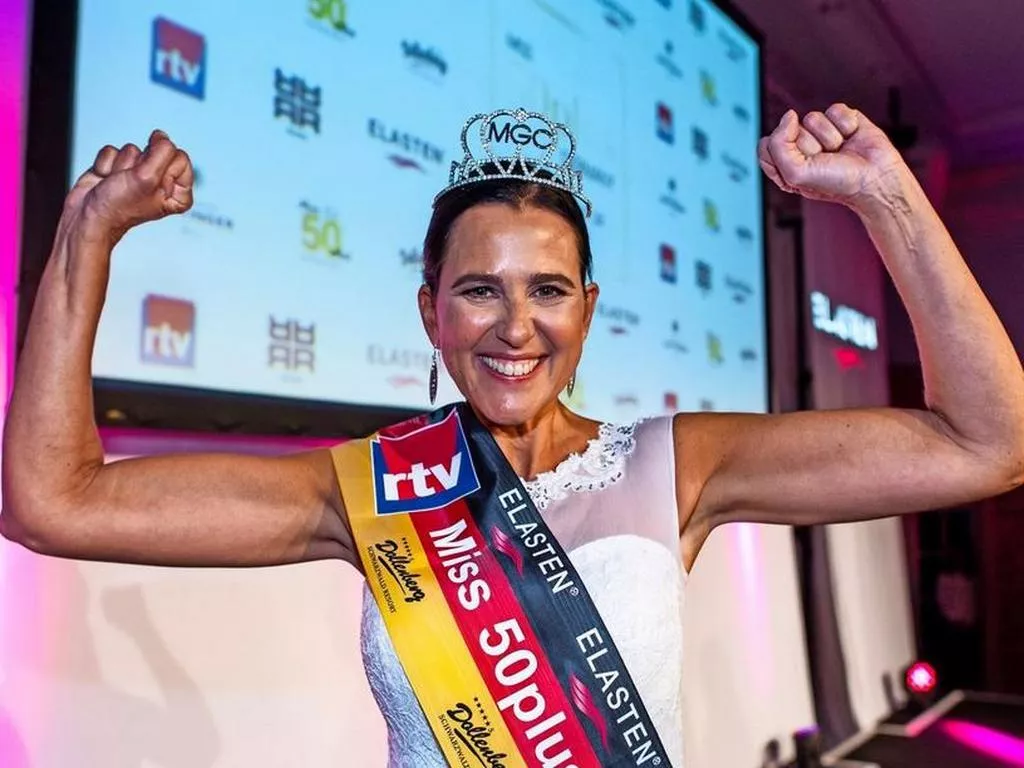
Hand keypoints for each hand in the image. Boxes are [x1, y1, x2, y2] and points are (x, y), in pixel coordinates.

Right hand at [64, 130, 193, 243]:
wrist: (88, 217)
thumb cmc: (120, 206)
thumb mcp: (149, 177)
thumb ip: (162, 151)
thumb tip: (161, 135)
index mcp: (180, 191)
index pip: (180, 158)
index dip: (159, 166)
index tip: (148, 183)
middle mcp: (162, 182)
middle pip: (155, 150)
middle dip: (137, 164)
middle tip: (130, 183)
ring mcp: (139, 174)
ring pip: (132, 150)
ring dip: (120, 165)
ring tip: (116, 183)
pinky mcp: (119, 168)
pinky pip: (113, 150)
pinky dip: (106, 164)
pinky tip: (105, 179)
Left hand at [758, 104, 906, 210]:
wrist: (875, 180)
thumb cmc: (835, 183)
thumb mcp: (794, 174)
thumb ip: (778, 144)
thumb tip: (790, 115)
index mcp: (785, 164)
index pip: (765, 145)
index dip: (782, 152)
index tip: (800, 167)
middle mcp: (801, 147)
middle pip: (790, 130)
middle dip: (809, 146)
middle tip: (826, 160)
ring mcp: (822, 132)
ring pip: (812, 118)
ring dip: (829, 137)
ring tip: (841, 151)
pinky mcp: (843, 119)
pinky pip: (835, 110)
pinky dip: (846, 125)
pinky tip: (853, 138)